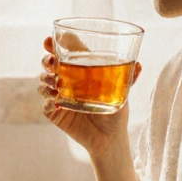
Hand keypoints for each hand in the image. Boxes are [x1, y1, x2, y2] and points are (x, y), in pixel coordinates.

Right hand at [38, 36, 141, 159]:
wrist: (110, 138)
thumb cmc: (115, 113)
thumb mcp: (122, 92)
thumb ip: (128, 78)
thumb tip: (138, 65)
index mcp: (79, 72)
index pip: (63, 53)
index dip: (53, 45)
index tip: (49, 41)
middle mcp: (66, 82)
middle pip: (48, 65)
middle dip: (47, 61)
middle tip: (53, 63)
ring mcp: (59, 98)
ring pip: (43, 83)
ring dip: (46, 80)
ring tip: (56, 84)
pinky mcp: (56, 114)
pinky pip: (45, 106)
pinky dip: (47, 102)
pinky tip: (55, 102)